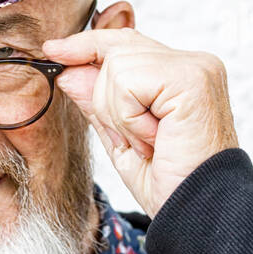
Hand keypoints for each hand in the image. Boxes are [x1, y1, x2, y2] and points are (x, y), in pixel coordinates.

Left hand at [44, 28, 238, 216]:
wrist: (198, 211)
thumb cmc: (169, 183)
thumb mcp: (121, 140)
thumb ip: (98, 103)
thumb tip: (68, 71)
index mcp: (180, 74)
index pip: (125, 43)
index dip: (86, 44)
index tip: (54, 50)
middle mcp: (193, 63)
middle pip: (116, 50)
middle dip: (104, 99)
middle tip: (127, 140)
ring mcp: (196, 67)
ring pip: (116, 66)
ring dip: (119, 116)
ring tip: (149, 143)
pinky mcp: (192, 78)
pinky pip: (128, 83)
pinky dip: (129, 119)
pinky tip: (155, 140)